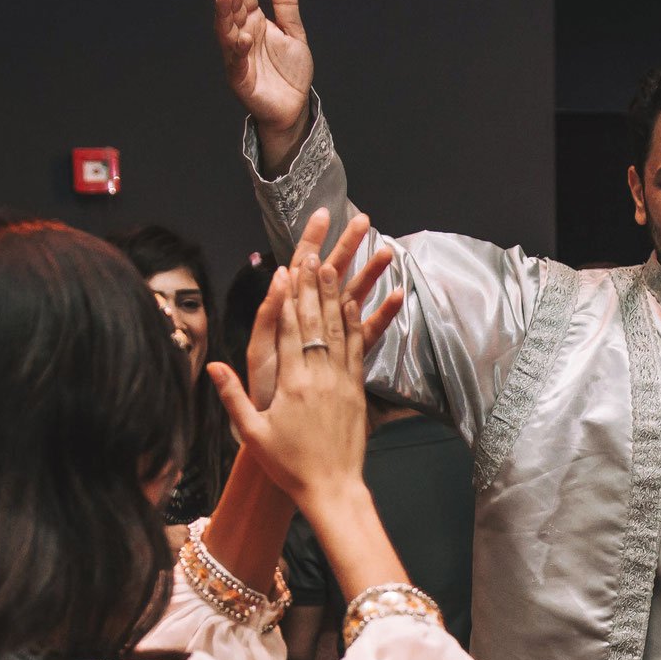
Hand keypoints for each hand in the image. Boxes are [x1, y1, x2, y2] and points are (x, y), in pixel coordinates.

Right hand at [211, 246, 400, 504]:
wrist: (332, 489)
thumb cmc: (288, 466)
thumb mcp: (252, 434)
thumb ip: (232, 397)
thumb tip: (211, 365)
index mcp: (292, 384)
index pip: (290, 330)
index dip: (290, 297)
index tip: (289, 269)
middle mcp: (320, 377)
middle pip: (316, 322)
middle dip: (313, 286)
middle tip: (314, 254)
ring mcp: (342, 382)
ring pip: (339, 331)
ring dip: (336, 297)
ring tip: (335, 267)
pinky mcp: (357, 392)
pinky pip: (357, 350)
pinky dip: (355, 324)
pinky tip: (354, 305)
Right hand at [213, 0, 314, 160]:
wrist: (294, 107)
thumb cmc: (290, 72)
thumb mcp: (294, 34)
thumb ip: (287, 8)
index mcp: (254, 22)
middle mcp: (242, 35)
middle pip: (232, 8)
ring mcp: (238, 56)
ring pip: (226, 31)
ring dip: (223, 12)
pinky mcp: (240, 78)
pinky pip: (236, 62)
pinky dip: (239, 50)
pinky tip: (244, 37)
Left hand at [244, 208, 398, 408]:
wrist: (282, 444)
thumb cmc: (266, 398)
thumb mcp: (260, 354)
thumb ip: (269, 316)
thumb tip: (280, 276)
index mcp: (285, 319)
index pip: (299, 270)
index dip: (310, 242)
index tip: (323, 215)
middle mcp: (309, 326)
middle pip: (330, 277)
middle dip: (346, 247)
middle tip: (364, 220)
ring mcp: (329, 342)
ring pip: (352, 300)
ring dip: (370, 276)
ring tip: (388, 252)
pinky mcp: (346, 362)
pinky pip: (366, 334)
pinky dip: (382, 315)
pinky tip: (399, 295)